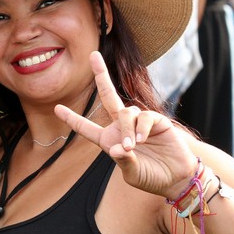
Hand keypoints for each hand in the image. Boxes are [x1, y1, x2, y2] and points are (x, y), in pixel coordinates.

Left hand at [54, 51, 196, 198]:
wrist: (177, 178)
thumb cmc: (152, 178)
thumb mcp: (133, 174)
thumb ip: (123, 162)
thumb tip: (115, 148)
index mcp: (109, 140)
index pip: (86, 128)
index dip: (72, 119)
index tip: (56, 108)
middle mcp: (122, 127)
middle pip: (108, 96)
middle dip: (101, 75)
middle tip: (93, 55)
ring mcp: (139, 122)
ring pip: (126, 113)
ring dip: (126, 129)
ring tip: (131, 146)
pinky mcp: (157, 121)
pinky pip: (144, 117)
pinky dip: (140, 128)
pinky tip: (141, 140)